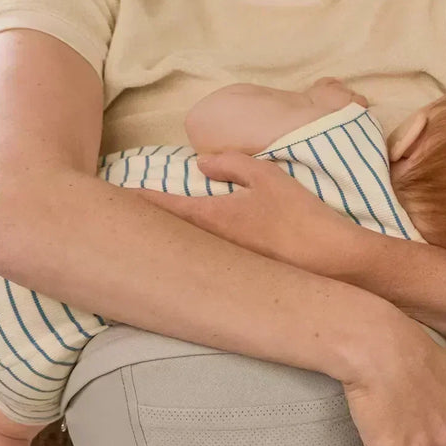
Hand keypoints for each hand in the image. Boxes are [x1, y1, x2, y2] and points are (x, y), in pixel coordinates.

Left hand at [135, 152, 358, 277]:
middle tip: (121, 216)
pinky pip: (203, 264)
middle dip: (142, 226)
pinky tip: (194, 251)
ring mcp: (220, 268)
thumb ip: (231, 164)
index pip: (160, 207)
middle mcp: (207, 247)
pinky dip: (191, 254)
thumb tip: (201, 164)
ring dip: (166, 241)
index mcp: (210, 218)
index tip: (112, 196)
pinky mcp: (236, 282)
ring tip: (150, 231)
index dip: (135, 200)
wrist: (333, 264)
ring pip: (182, 252)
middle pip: (163, 236)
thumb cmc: (300, 216)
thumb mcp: (268, 177)